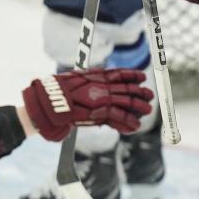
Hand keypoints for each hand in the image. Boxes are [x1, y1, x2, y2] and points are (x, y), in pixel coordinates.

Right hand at [22, 69, 153, 140]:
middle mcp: (103, 86)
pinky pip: (120, 117)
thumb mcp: (75, 80)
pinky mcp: (100, 112)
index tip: (142, 76)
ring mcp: (103, 98)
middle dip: (140, 92)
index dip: (133, 75)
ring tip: (148, 110)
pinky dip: (129, 122)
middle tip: (149, 96)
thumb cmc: (57, 92)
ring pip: (128, 102)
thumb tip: (96, 82)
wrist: (49, 101)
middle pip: (128, 88)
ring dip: (140, 107)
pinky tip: (136, 126)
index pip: (119, 73)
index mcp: (97, 76)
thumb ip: (89, 82)